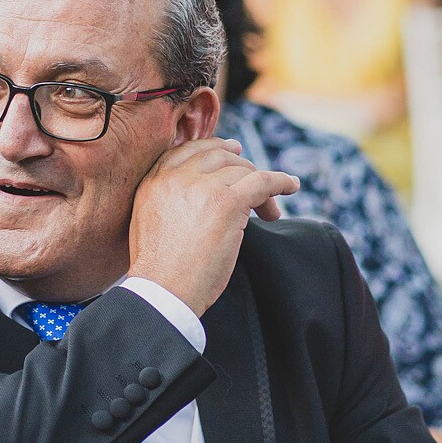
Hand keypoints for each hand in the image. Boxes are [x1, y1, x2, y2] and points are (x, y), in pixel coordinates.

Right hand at [129, 138, 297, 315]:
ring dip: (261, 187)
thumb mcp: (148, 223)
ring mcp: (202, 187)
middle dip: (241, 168)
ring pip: (243, 170)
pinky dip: (281, 182)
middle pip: (219, 156)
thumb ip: (169, 201)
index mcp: (153, 182)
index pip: (188, 151)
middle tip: (258, 186)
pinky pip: (263, 181)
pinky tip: (292, 186)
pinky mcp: (227, 202)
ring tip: (269, 212)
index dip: (215, 149)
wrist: (162, 293)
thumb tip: (199, 200)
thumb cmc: (159, 274)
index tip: (233, 152)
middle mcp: (176, 177)